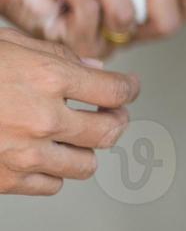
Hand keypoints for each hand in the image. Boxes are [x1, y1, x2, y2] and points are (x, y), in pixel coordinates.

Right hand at [0, 29, 138, 195]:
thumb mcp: (10, 45)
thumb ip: (57, 57)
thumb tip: (96, 72)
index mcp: (48, 78)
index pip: (115, 91)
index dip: (128, 90)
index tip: (127, 90)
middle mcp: (43, 118)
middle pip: (109, 132)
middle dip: (114, 121)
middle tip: (109, 115)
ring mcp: (24, 153)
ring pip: (85, 165)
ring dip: (84, 150)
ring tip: (73, 138)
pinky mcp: (5, 180)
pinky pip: (51, 185)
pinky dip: (51, 172)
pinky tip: (40, 155)